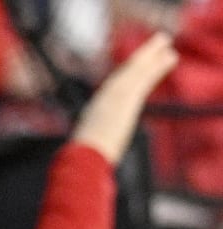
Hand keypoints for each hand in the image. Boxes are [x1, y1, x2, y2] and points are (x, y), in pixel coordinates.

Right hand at [72, 31, 178, 164]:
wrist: (85, 157)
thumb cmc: (84, 160)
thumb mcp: (87, 151)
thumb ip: (94, 147)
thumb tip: (91, 156)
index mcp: (97, 110)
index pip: (116, 86)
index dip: (129, 74)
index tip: (141, 62)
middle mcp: (107, 98)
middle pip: (128, 73)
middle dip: (143, 58)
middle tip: (160, 43)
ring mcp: (116, 95)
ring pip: (136, 69)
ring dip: (151, 54)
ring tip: (166, 41)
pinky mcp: (126, 97)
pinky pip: (144, 77)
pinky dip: (157, 65)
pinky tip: (170, 56)